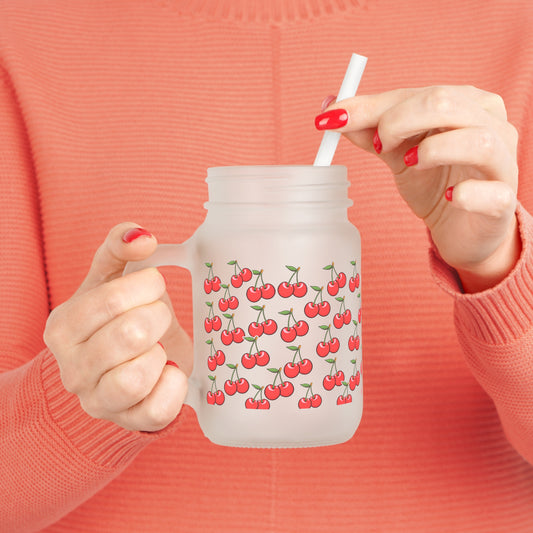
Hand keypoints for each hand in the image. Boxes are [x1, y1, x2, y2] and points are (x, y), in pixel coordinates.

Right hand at [44, 223, 190, 431]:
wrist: (120, 367)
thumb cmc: (117, 318)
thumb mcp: (111, 278)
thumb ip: (119, 248)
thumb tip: (141, 236)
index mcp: (63, 327)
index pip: (111, 300)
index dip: (147, 286)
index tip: (154, 285)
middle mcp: (72, 368)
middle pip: (129, 335)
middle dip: (158, 317)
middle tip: (159, 316)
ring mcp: (98, 401)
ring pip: (136, 377)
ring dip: (161, 353)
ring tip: (158, 346)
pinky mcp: (129, 421)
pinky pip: (158, 410)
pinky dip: (174, 385)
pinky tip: (169, 370)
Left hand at [316, 86, 520, 291]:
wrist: (461, 229)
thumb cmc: (434, 183)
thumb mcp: (398, 153)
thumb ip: (370, 131)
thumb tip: (331, 110)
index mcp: (465, 103)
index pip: (416, 94)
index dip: (371, 106)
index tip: (332, 119)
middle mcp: (491, 124)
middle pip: (445, 104)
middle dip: (398, 121)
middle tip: (378, 146)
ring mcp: (503, 162)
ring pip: (477, 140)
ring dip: (432, 150)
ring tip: (409, 164)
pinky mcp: (503, 201)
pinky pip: (491, 192)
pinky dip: (466, 194)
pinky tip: (450, 198)